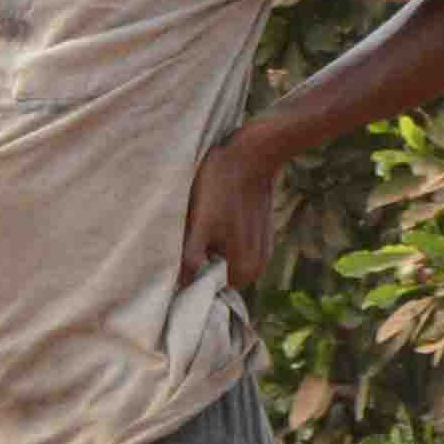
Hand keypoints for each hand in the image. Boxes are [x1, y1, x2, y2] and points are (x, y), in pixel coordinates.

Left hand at [176, 125, 283, 292]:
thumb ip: (191, 257)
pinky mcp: (262, 232)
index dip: (194, 281)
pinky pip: (238, 247)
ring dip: (213, 250)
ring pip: (229, 260)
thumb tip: (181, 286)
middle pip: (222, 276)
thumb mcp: (200, 222)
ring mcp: (263, 247)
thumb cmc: (222, 186)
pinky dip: (224, 239)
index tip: (181, 264)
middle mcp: (260, 264)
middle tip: (188, 242)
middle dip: (204, 265)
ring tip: (201, 228)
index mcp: (245, 268)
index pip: (214, 291)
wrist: (253, 153)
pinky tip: (216, 219)